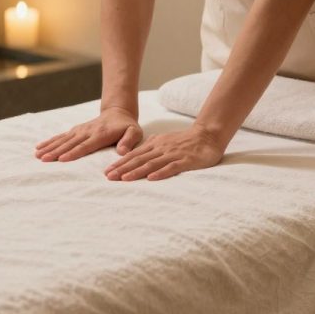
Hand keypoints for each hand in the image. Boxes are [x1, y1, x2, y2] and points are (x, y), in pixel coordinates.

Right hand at [35, 107, 142, 161]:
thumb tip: (122, 151)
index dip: (73, 152)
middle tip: (44, 159)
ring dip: (49, 147)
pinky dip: (49, 142)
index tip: (62, 159)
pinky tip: (39, 147)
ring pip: (62, 139)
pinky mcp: (75, 130)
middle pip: (70, 143)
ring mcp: (79, 130)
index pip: (85, 145)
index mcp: (101, 135)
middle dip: (56, 151)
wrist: (118, 112)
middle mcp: (87, 132)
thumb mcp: (135, 133)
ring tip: (38, 155)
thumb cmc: (127, 127)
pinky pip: (60, 136)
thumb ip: (129, 141)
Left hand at [104, 125, 224, 180]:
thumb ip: (151, 145)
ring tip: (124, 179)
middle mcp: (160, 149)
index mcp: (154, 144)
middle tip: (109, 177)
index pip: (133, 155)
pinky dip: (160, 173)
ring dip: (137, 171)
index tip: (107, 172)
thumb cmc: (185, 140)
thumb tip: (138, 152)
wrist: (207, 134)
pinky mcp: (185, 161)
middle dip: (122, 169)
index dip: (120, 164)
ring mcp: (172, 154)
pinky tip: (151, 179)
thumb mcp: (164, 140)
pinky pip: (171, 167)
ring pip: (151, 164)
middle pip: (138, 160)